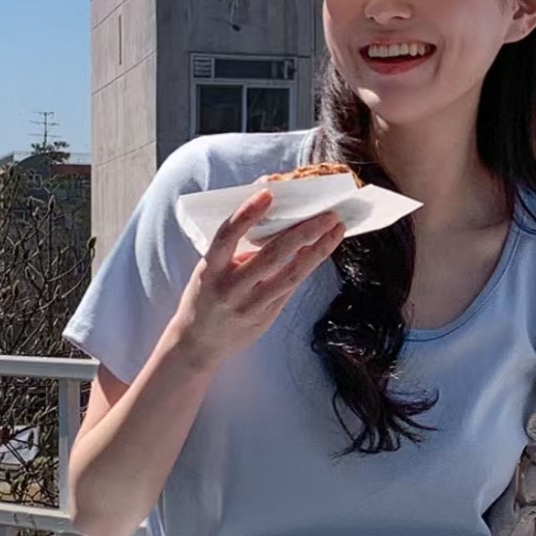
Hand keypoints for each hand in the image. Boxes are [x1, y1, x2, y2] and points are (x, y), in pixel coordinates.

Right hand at [170, 189, 344, 371]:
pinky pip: (292, 287)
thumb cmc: (207, 294)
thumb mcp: (210, 268)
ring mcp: (250, 305)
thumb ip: (235, 248)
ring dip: (317, 250)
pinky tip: (323, 250)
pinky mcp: (266, 317)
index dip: (247, 213)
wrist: (199, 342)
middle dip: (303, 232)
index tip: (268, 193)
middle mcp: (231, 288)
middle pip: (272, 256)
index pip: (227, 236)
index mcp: (210, 270)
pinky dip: (309, 265)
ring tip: (336, 230)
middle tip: (326, 214)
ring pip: (291, 275)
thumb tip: (268, 212)